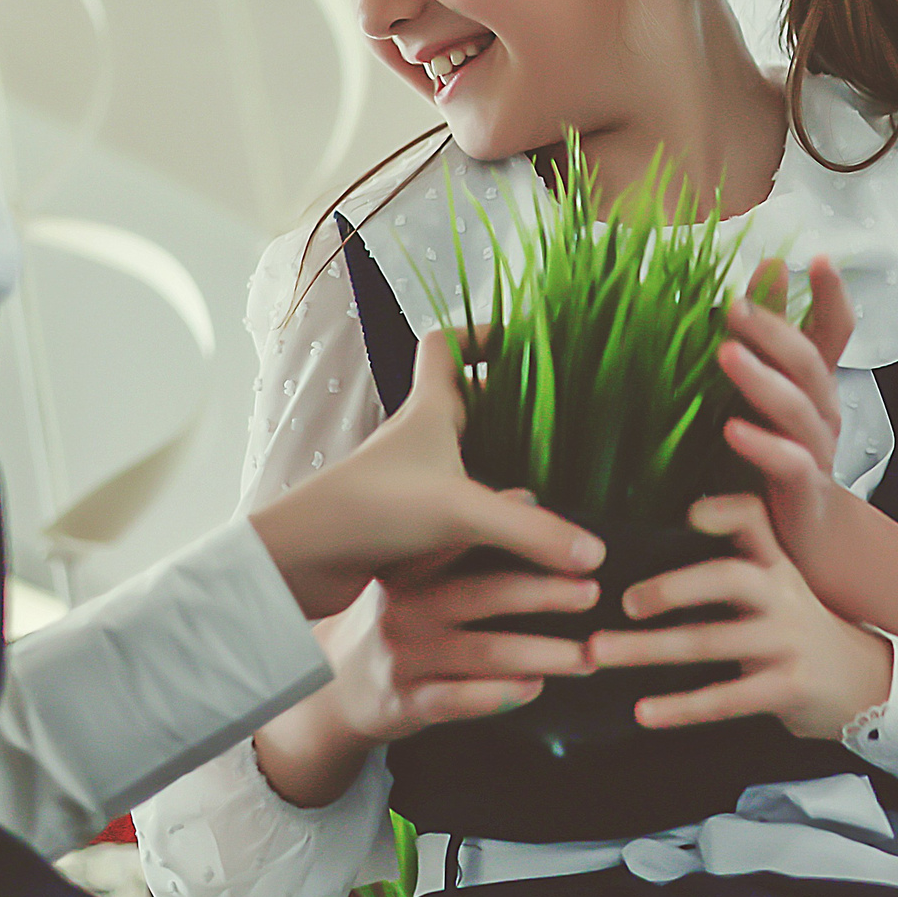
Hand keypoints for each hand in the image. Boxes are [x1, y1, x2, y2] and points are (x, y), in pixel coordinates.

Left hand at [253, 330, 604, 618]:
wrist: (300, 563)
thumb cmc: (372, 511)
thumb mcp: (462, 512)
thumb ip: (533, 531)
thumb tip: (597, 553)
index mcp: (427, 410)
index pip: (446, 346)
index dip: (482, 333)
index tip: (523, 342)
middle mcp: (415, 438)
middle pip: (464, 401)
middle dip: (510, 404)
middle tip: (556, 418)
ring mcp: (407, 480)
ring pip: (462, 454)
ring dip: (500, 460)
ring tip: (550, 476)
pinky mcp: (402, 521)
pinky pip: (454, 502)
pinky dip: (483, 509)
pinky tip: (513, 535)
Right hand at [323, 541, 598, 747]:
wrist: (339, 691)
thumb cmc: (397, 620)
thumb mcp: (416, 574)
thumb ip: (469, 539)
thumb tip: (527, 497)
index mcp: (411, 567)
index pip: (469, 544)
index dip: (523, 539)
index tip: (574, 544)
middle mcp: (404, 607)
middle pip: (485, 595)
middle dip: (544, 594)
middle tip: (592, 594)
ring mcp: (403, 656)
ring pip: (484, 653)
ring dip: (542, 654)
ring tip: (587, 656)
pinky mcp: (406, 701)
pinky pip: (460, 699)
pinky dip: (501, 695)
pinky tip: (535, 688)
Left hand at [585, 494, 892, 741]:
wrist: (865, 686)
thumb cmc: (801, 635)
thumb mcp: (781, 589)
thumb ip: (739, 570)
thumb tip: (656, 564)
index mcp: (776, 566)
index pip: (754, 521)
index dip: (723, 512)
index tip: (688, 514)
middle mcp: (783, 596)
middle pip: (727, 578)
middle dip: (671, 587)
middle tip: (623, 602)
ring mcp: (786, 642)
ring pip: (710, 641)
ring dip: (647, 648)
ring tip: (600, 653)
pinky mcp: (787, 688)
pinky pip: (725, 699)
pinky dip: (680, 707)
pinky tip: (644, 712)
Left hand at [719, 256, 851, 475]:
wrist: (803, 532)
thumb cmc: (777, 450)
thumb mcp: (771, 389)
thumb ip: (766, 335)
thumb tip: (759, 271)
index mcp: (816, 383)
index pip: (836, 329)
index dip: (832, 294)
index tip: (816, 258)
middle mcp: (824, 411)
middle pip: (809, 362)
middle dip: (774, 329)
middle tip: (733, 307)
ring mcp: (817, 450)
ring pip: (798, 408)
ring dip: (761, 378)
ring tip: (725, 354)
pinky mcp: (802, 489)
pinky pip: (789, 463)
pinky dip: (762, 445)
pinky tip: (732, 429)